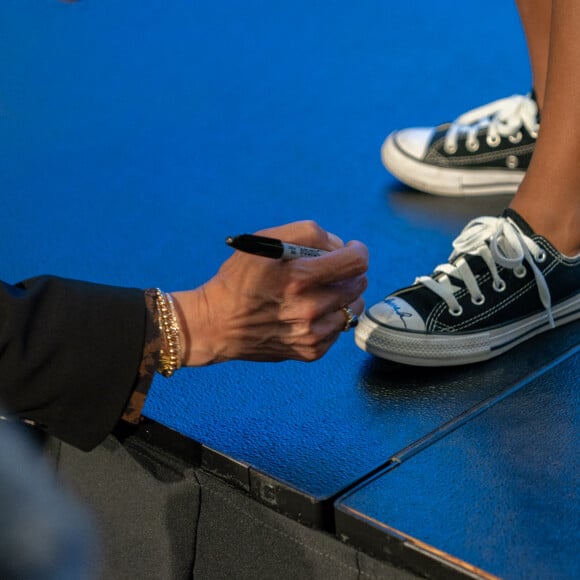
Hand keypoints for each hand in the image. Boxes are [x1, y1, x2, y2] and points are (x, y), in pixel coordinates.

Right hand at [172, 221, 367, 364]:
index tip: (350, 250)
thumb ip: (308, 234)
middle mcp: (309, 308)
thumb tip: (339, 247)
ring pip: (354, 308)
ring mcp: (311, 334)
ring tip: (321, 292)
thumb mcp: (266, 241)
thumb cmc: (240, 278)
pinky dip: (330, 318)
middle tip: (330, 271)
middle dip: (347, 273)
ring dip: (343, 296)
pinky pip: (339, 329)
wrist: (216, 324)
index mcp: (299, 276)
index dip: (357, 251)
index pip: (356, 262)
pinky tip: (309, 313)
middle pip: (358, 284)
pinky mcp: (310, 351)